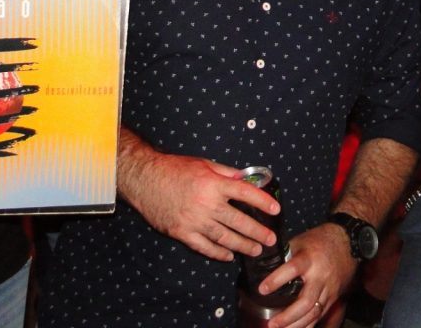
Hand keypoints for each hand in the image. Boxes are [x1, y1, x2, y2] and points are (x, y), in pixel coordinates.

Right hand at [117, 149, 278, 260]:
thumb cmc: (174, 169)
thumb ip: (226, 173)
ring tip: (255, 250)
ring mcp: (194, 220)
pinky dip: (218, 253)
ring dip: (242, 245)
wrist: (144, 179)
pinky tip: (229, 255)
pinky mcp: (182, 232)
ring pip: (224, 237)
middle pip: (238, 220)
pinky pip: (204, 247)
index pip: (245, 193)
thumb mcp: (204, 164)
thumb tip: (245, 180)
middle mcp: (206, 203)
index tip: (275, 209)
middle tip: (270, 240)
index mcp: (213, 183)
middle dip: (257, 231)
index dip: (262, 202)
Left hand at [260, 222, 357, 327]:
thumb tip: (265, 265)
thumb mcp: (301, 241)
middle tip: (272, 324)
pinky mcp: (333, 297)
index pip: (292, 269)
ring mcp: (329, 289)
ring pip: (314, 313)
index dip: (276, 280)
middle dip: (288, 316)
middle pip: (306, 301)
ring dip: (297, 325)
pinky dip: (308, 325)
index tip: (262, 289)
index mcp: (309, 259)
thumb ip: (285, 255)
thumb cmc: (322, 241)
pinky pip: (321, 315)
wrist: (349, 242)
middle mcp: (320, 276)